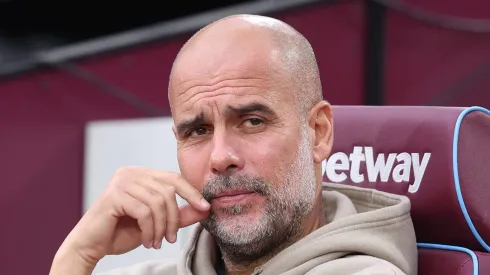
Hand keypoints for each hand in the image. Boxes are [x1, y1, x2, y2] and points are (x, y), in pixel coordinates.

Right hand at [56, 167, 209, 266]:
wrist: (91, 246)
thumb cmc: (121, 232)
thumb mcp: (157, 223)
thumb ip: (179, 215)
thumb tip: (205, 208)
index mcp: (141, 174)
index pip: (174, 178)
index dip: (192, 193)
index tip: (206, 208)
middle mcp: (130, 173)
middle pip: (168, 191)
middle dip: (174, 218)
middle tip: (171, 238)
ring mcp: (121, 182)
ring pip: (158, 202)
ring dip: (161, 227)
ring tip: (156, 242)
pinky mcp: (113, 195)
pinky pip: (144, 212)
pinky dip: (149, 230)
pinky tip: (146, 241)